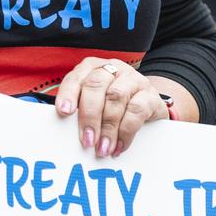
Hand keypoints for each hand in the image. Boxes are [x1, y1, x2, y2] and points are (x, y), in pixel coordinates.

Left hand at [55, 57, 169, 157]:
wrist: (148, 103)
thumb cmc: (112, 103)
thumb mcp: (95, 102)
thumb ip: (81, 109)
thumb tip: (66, 130)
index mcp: (92, 67)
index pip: (76, 77)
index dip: (68, 94)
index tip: (64, 112)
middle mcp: (113, 68)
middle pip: (96, 85)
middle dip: (89, 115)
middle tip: (87, 140)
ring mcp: (134, 79)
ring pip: (116, 97)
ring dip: (108, 126)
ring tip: (103, 148)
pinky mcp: (151, 96)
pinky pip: (137, 110)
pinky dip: (126, 131)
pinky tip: (119, 146)